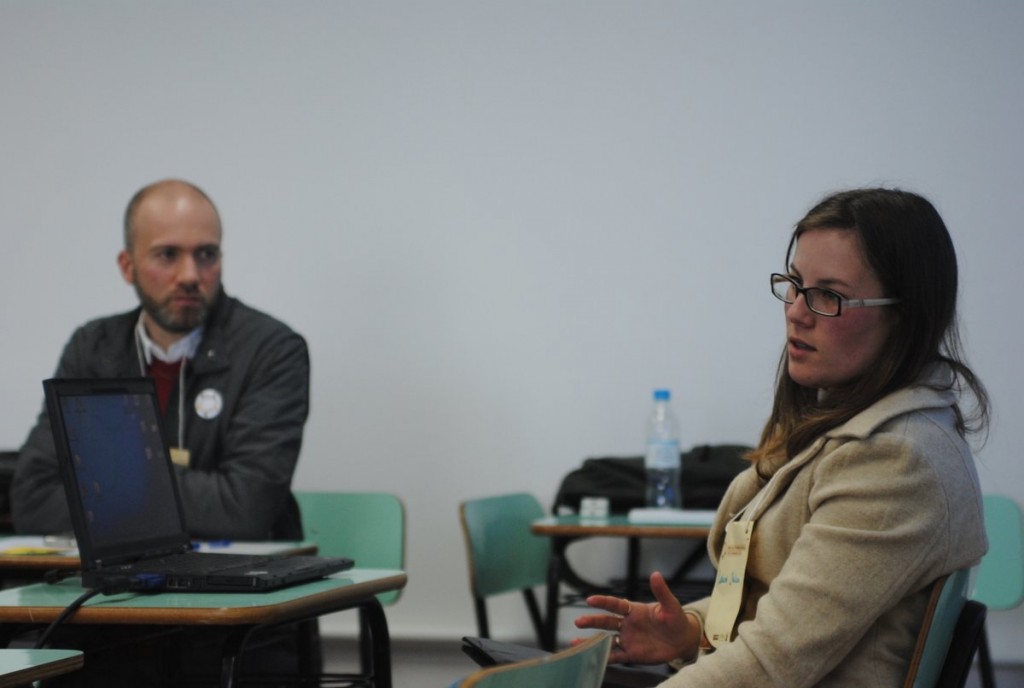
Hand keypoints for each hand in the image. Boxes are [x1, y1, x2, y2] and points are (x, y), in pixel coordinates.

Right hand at [573, 571, 698, 664]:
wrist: (682, 640)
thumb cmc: (676, 619)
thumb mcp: (670, 605)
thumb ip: (661, 592)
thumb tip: (656, 574)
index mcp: (634, 610)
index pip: (615, 604)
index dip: (603, 602)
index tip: (590, 600)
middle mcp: (628, 624)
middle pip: (606, 622)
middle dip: (592, 621)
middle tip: (578, 622)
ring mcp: (628, 640)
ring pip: (606, 640)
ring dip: (592, 641)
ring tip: (575, 643)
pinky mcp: (632, 654)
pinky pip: (615, 656)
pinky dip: (604, 657)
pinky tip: (592, 658)